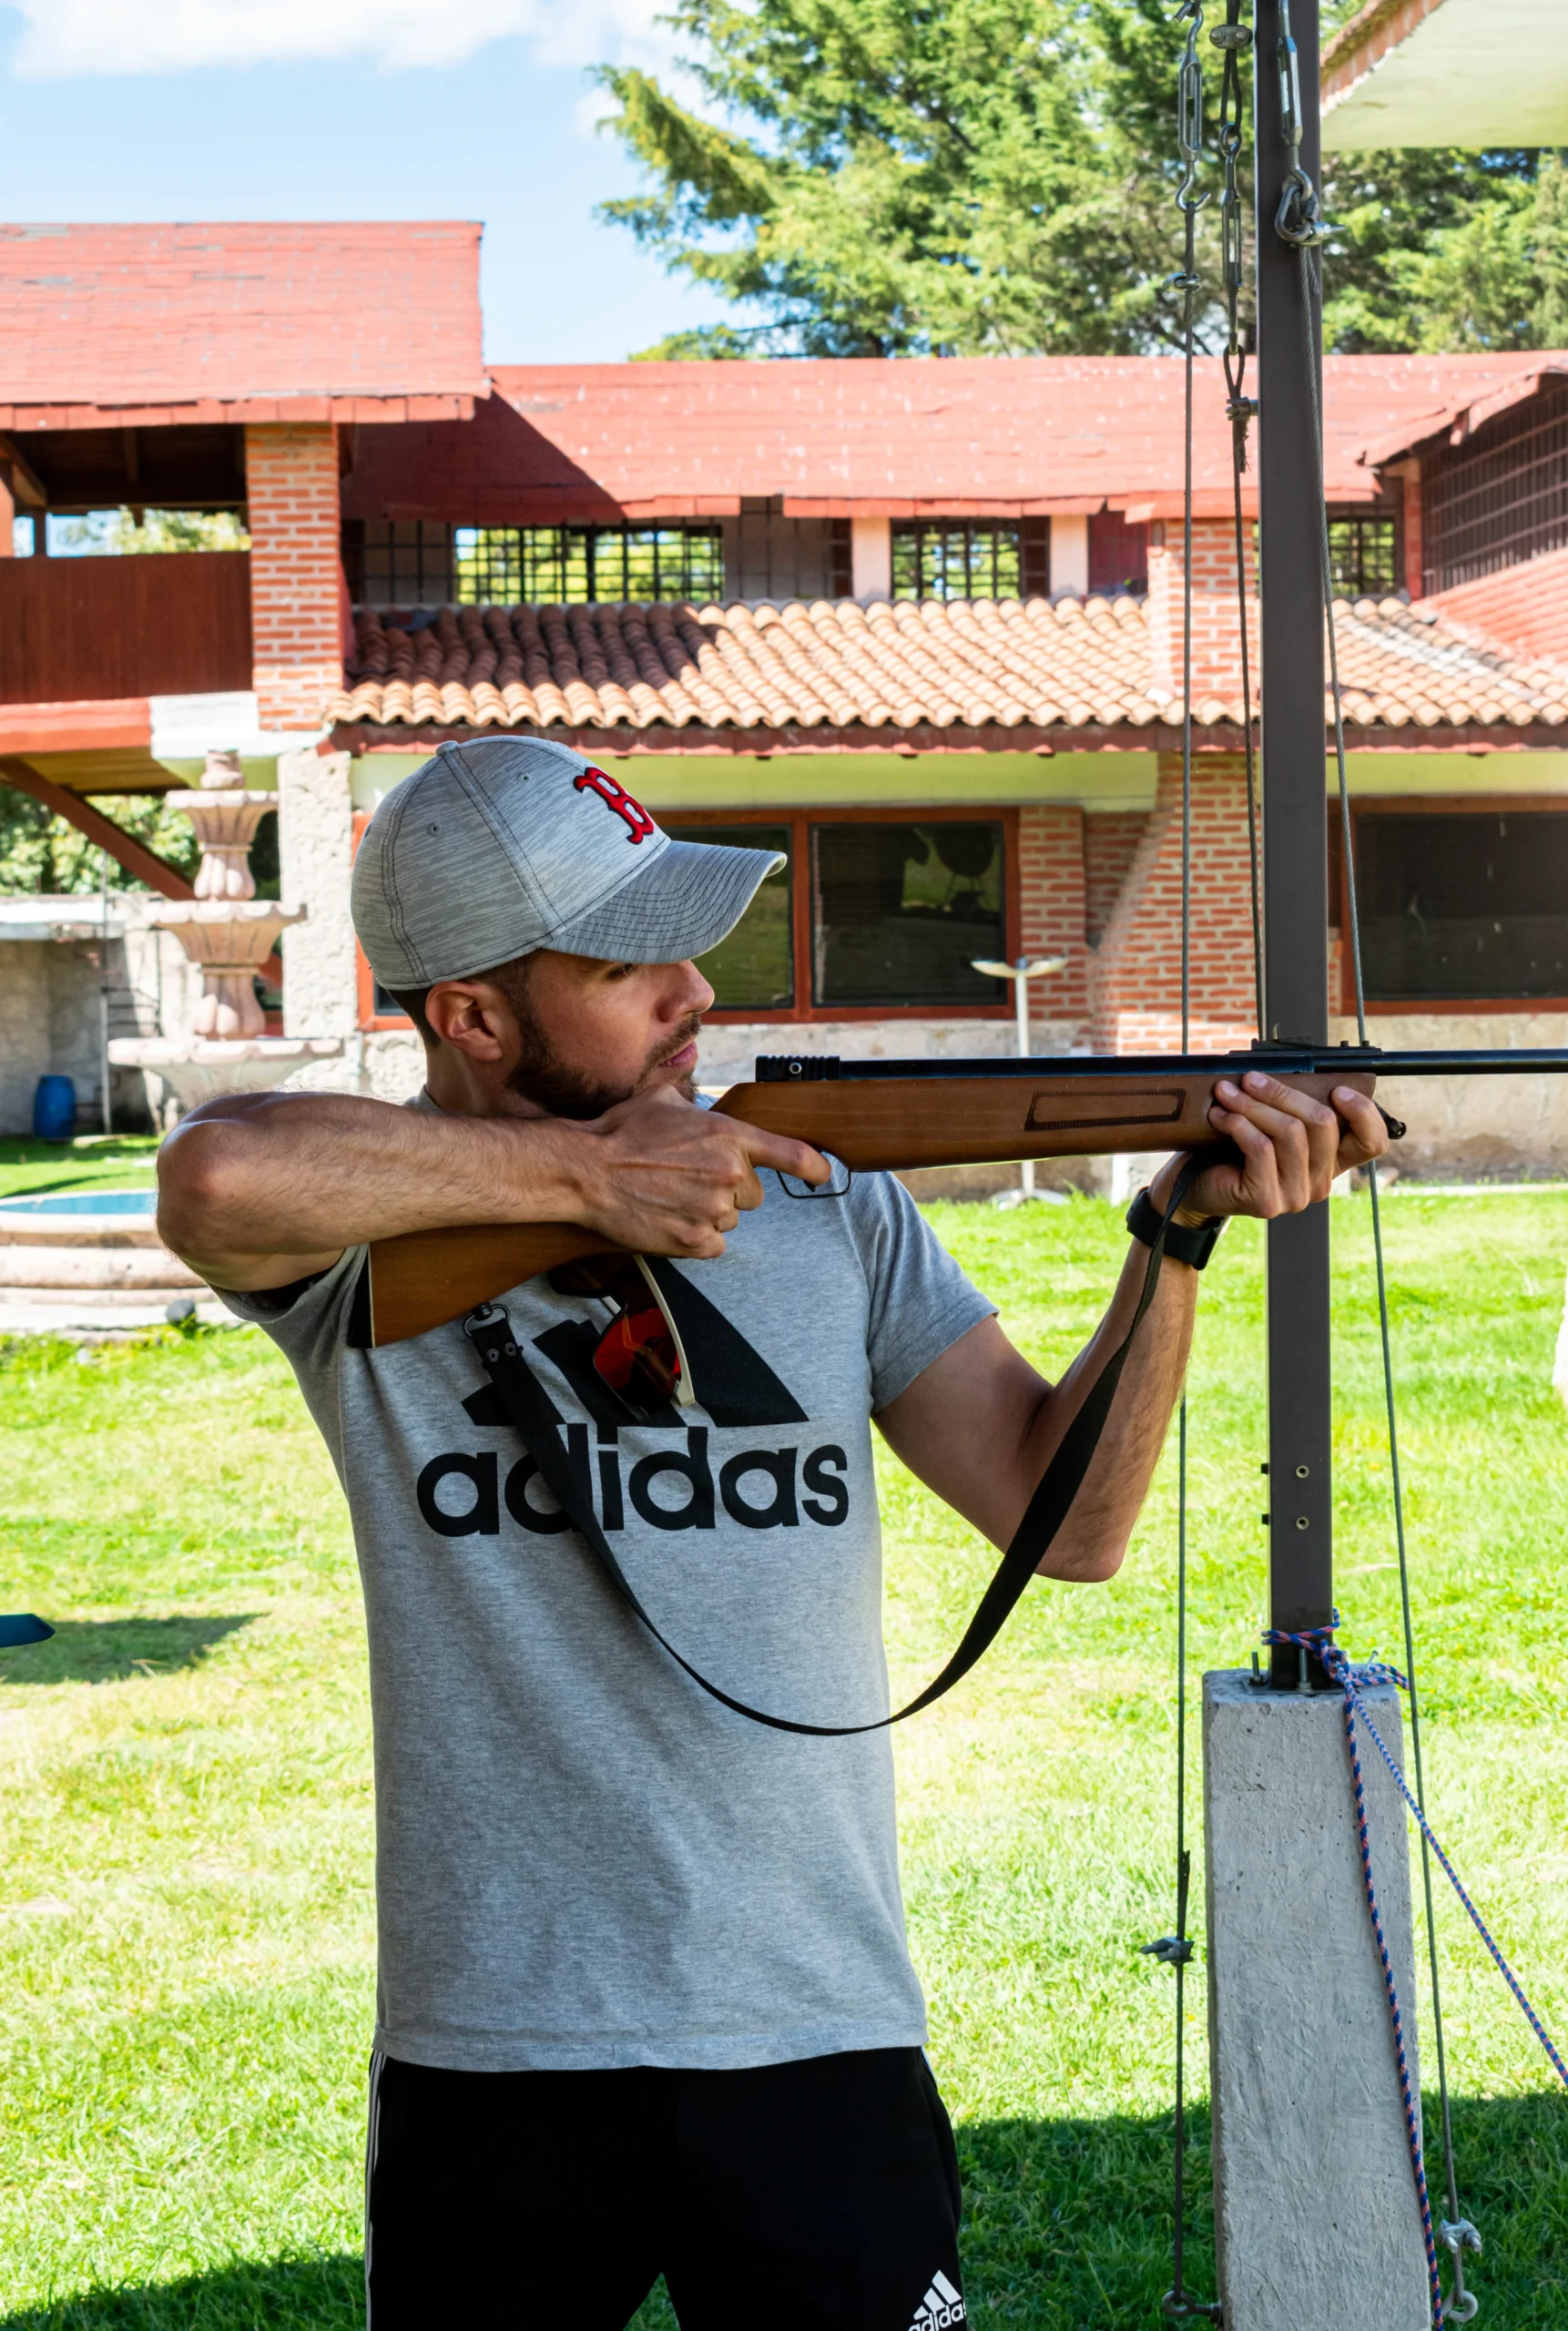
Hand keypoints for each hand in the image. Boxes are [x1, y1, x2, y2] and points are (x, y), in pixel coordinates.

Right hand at [569, 1085, 829, 1258]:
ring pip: (730, 1220)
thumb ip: (694, 1102)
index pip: (791, 1154)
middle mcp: (731, 1175)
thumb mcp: (664, 1100)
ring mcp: (714, 1212)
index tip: (824, 1173)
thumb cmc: (621, 1131)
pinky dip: (695, 1238)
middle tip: (690, 1180)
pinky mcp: (696, 1242)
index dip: (813, 1167)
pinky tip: (669, 1219)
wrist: (587, 1171)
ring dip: (708, 1213)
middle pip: (753, 1195)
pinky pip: (713, 1245)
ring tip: (670, 1197)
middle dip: (729, 1190)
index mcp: (730, 1137)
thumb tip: (697, 1099)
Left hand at [1148, 1071, 1388, 1226]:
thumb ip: (1291, 1107)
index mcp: (1329, 1162)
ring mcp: (1296, 1196)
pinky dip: (1239, 1124)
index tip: (1338, 1089)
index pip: (1372, 1143)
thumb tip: (1292, 1068)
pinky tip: (1220, 1116)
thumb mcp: (1268, 1123)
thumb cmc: (1230, 1150)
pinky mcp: (1267, 1201)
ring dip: (1254, 1104)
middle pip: (1323, 1123)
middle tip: (1250, 1078)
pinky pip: (1261, 1149)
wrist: (1194, 1187)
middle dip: (1283, 1092)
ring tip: (1227, 1092)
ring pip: (1290, 1132)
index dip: (1364, 1113)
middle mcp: (1319, 1183)